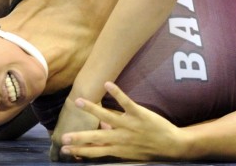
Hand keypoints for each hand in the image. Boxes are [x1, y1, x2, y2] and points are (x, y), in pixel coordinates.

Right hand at [59, 82, 184, 160]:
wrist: (171, 145)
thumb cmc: (149, 148)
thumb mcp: (130, 152)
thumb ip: (114, 143)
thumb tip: (101, 130)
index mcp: (117, 148)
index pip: (94, 150)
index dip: (78, 150)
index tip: (64, 149)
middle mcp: (120, 138)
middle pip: (95, 137)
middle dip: (78, 138)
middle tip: (63, 137)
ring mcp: (129, 125)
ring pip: (106, 117)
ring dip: (91, 109)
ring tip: (78, 101)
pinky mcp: (139, 114)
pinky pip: (126, 102)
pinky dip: (117, 92)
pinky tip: (108, 84)